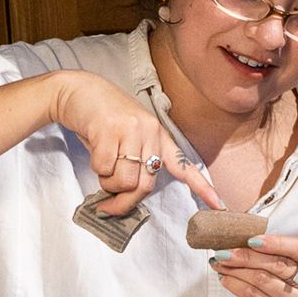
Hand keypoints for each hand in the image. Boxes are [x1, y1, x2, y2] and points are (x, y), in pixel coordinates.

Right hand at [46, 70, 224, 214]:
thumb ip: (135, 162)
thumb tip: (129, 195)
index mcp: (158, 136)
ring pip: (125, 180)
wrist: (78, 90)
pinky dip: (96, 168)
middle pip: (145, 185)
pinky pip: (104, 167)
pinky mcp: (109, 128)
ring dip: (107, 184)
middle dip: (124, 202)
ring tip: (101, 167)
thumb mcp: (128, 136)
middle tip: (108, 206)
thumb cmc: (101, 119)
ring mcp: (131, 129)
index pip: (183, 164)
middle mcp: (150, 132)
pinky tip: (94, 150)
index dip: (201, 186)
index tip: (218, 205)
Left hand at [211, 234, 297, 296]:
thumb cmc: (278, 286)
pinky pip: (250, 294)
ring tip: (220, 262)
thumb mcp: (282, 266)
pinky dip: (233, 283)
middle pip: (277, 264)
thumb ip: (270, 250)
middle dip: (247, 256)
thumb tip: (238, 236)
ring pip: (260, 279)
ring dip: (235, 269)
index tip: (251, 240)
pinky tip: (225, 277)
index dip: (276, 242)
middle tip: (225, 251)